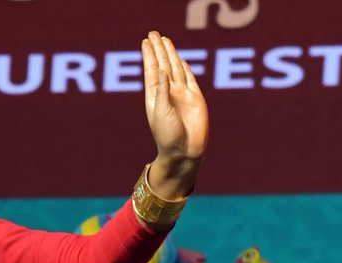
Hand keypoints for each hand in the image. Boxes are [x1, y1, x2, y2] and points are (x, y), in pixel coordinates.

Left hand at [142, 31, 207, 197]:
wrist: (185, 151)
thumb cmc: (168, 135)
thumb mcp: (160, 112)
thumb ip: (162, 91)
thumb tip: (162, 71)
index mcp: (155, 96)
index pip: (152, 71)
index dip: (149, 56)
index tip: (145, 42)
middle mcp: (168, 93)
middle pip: (163, 65)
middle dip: (158, 50)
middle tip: (153, 33)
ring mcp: (182, 95)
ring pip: (176, 69)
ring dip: (170, 54)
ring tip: (165, 39)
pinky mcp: (196, 98)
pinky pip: (190, 79)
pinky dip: (185, 68)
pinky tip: (180, 58)